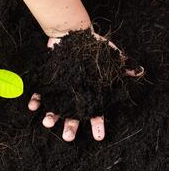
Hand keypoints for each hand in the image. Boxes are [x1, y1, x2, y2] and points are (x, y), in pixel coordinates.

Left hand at [28, 31, 143, 141]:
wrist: (71, 33)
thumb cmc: (92, 48)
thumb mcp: (110, 55)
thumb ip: (122, 65)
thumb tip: (137, 71)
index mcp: (90, 94)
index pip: (95, 114)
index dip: (97, 126)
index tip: (98, 137)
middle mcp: (74, 97)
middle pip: (73, 117)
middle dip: (70, 128)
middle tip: (68, 137)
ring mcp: (59, 91)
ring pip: (55, 109)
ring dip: (51, 117)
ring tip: (47, 123)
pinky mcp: (47, 82)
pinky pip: (40, 94)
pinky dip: (36, 101)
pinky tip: (33, 106)